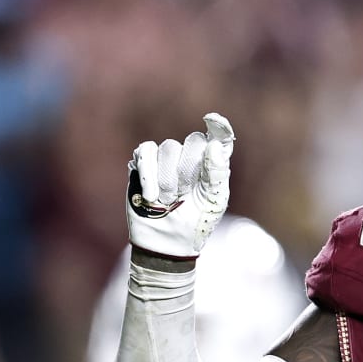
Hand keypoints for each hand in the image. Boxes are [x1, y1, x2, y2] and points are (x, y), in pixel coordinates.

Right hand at [126, 112, 234, 258]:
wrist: (169, 241)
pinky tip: (152, 195)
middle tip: (186, 194)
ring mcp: (166, 158)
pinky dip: (148, 174)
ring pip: (169, 148)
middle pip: (193, 141)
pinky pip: (145, 152)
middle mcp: (190, 156)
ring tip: (170, 200)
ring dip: (169, 179)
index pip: (219, 138)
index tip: (212, 120)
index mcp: (213, 163)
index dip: (218, 127)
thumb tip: (215, 145)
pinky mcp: (143, 163)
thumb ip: (217, 172)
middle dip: (189, 171)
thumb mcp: (214, 200)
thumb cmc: (197, 221)